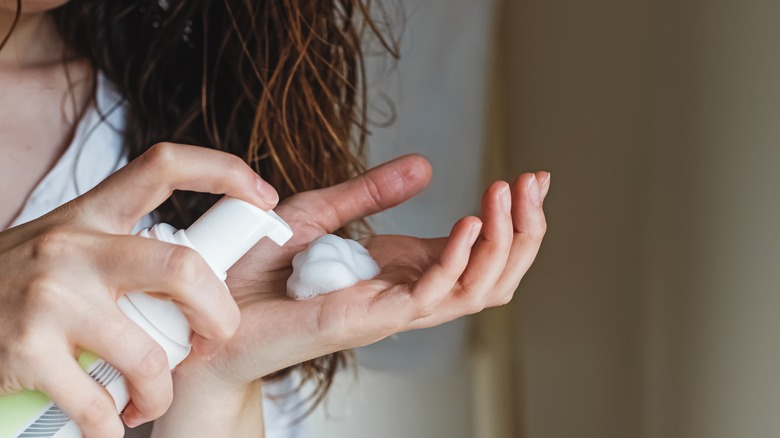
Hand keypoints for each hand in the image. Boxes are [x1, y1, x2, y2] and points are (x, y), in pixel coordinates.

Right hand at [0, 143, 277, 436]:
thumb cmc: (17, 284)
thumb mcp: (67, 248)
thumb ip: (122, 251)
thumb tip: (202, 271)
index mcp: (90, 215)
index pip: (164, 167)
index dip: (224, 171)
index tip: (266, 196)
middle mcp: (72, 247)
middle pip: (182, 269)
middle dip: (219, 313)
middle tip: (216, 337)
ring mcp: (49, 298)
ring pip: (148, 356)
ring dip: (161, 391)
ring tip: (149, 399)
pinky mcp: (25, 351)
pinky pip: (98, 404)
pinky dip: (113, 428)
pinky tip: (109, 427)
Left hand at [180, 154, 547, 388]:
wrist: (209, 314)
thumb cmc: (256, 272)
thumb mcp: (319, 213)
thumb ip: (371, 193)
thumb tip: (425, 166)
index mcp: (400, 270)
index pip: (476, 249)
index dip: (509, 216)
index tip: (530, 176)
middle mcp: (406, 293)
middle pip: (492, 274)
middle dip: (524, 230)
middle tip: (534, 184)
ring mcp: (393, 310)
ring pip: (478, 290)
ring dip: (504, 242)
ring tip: (510, 196)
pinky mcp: (371, 319)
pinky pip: (432, 297)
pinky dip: (458, 261)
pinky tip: (468, 223)